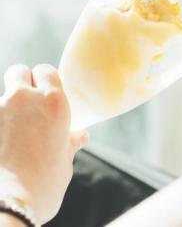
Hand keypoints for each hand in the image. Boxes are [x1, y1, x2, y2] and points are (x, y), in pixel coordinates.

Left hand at [0, 64, 88, 223]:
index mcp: (55, 102)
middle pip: (19, 72)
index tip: (46, 93)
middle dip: (22, 83)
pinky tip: (4, 141)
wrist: (10, 203)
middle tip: (26, 104)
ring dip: (7, 107)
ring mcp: (0, 110)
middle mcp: (25, 98)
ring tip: (13, 130)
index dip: (45, 80)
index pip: (46, 71)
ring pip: (2, 95)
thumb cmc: (44, 183)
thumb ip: (70, 141)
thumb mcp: (65, 159)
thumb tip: (80, 137)